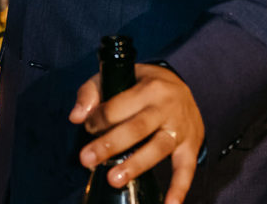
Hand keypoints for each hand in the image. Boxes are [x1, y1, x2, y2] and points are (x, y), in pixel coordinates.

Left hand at [70, 64, 204, 203]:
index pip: (118, 105)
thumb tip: (76, 117)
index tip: (87, 128)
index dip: (98, 119)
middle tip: (87, 159)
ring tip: (113, 180)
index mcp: (148, 87)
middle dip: (110, 144)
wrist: (184, 87)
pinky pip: (186, 169)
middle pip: (136, 128)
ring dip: (135, 165)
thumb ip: (92, 92)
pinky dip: (179, 188)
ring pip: (157, 148)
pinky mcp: (191, 146)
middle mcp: (166, 107)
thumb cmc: (143, 84)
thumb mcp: (119, 76)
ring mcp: (180, 128)